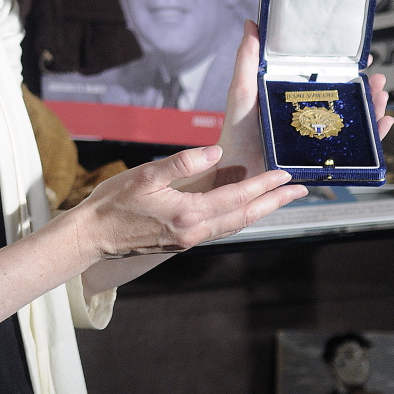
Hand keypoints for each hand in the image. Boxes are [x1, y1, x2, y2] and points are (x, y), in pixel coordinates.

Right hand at [72, 144, 306, 260]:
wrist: (93, 236)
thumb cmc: (114, 203)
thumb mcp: (146, 175)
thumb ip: (182, 163)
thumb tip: (215, 153)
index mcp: (188, 214)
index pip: (236, 197)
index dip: (263, 185)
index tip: (285, 175)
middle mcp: (194, 231)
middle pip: (244, 215)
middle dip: (273, 202)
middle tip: (299, 191)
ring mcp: (189, 239)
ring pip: (234, 224)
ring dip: (260, 210)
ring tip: (279, 199)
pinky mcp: (182, 240)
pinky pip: (221, 227)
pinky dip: (239, 216)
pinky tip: (243, 208)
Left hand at [216, 21, 393, 185]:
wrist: (240, 168)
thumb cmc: (237, 129)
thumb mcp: (243, 89)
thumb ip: (247, 59)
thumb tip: (251, 24)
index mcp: (291, 95)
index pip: (322, 77)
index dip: (342, 67)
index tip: (358, 56)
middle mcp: (308, 113)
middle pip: (343, 97)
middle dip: (364, 86)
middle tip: (376, 77)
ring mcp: (317, 134)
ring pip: (353, 118)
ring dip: (373, 106)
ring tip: (381, 95)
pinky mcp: (323, 155)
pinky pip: (355, 146)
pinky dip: (373, 134)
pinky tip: (382, 122)